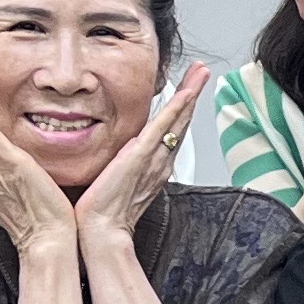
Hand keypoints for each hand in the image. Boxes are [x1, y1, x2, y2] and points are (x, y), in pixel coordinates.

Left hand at [74, 63, 209, 248]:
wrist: (101, 231)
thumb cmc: (104, 214)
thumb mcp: (114, 184)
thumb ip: (120, 169)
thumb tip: (115, 159)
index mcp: (154, 167)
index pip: (171, 132)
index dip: (182, 110)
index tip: (187, 90)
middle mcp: (160, 162)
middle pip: (181, 122)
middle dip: (192, 94)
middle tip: (202, 72)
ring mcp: (153, 158)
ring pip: (177, 121)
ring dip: (190, 94)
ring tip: (200, 73)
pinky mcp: (142, 156)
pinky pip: (164, 128)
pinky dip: (177, 109)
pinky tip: (186, 93)